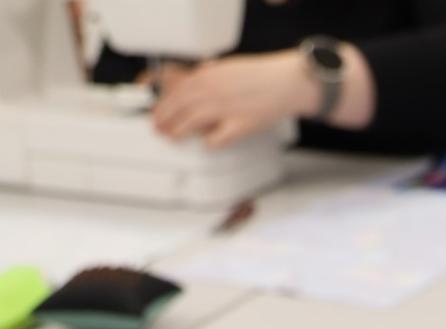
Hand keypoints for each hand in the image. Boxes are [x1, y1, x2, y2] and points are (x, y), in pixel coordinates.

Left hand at [151, 51, 313, 148]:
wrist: (287, 82)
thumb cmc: (262, 76)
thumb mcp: (228, 67)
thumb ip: (209, 75)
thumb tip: (193, 83)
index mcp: (209, 75)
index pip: (177, 91)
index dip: (163, 104)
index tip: (158, 113)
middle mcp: (213, 91)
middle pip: (180, 106)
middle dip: (165, 119)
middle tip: (159, 129)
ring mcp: (226, 108)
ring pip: (192, 121)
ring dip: (178, 131)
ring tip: (172, 137)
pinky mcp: (241, 125)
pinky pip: (219, 137)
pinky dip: (209, 142)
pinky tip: (205, 145)